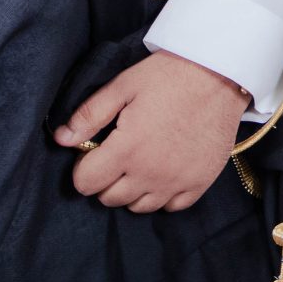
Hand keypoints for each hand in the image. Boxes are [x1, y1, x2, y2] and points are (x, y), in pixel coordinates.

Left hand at [56, 49, 248, 211]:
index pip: (85, 183)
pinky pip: (170, 206)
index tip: (94, 152)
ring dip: (132, 189)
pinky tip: (164, 171)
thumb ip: (89, 115)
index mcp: (126, 149)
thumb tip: (60, 139)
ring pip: (138, 206)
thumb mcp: (123, 86)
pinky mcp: (199, 183)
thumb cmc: (169, 76)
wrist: (222, 74)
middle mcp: (150, 173)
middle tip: (118, 154)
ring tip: (141, 162)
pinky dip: (162, 194)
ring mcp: (176, 182)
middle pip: (109, 198)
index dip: (84, 167)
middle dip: (106, 179)